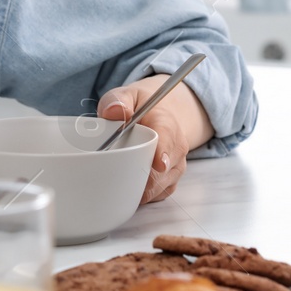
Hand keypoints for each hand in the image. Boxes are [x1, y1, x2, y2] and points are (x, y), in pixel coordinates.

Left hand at [97, 75, 208, 202]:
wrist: (157, 115)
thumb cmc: (138, 107)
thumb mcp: (126, 96)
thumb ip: (118, 101)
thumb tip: (114, 112)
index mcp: (166, 123)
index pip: (168, 139)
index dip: (163, 153)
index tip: (158, 164)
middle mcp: (177, 148)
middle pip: (162, 171)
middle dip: (139, 176)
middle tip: (114, 175)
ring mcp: (175, 166)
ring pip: (158, 186)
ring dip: (137, 187)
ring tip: (119, 176)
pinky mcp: (170, 181)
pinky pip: (156, 195)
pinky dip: (140, 193)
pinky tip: (129, 183)